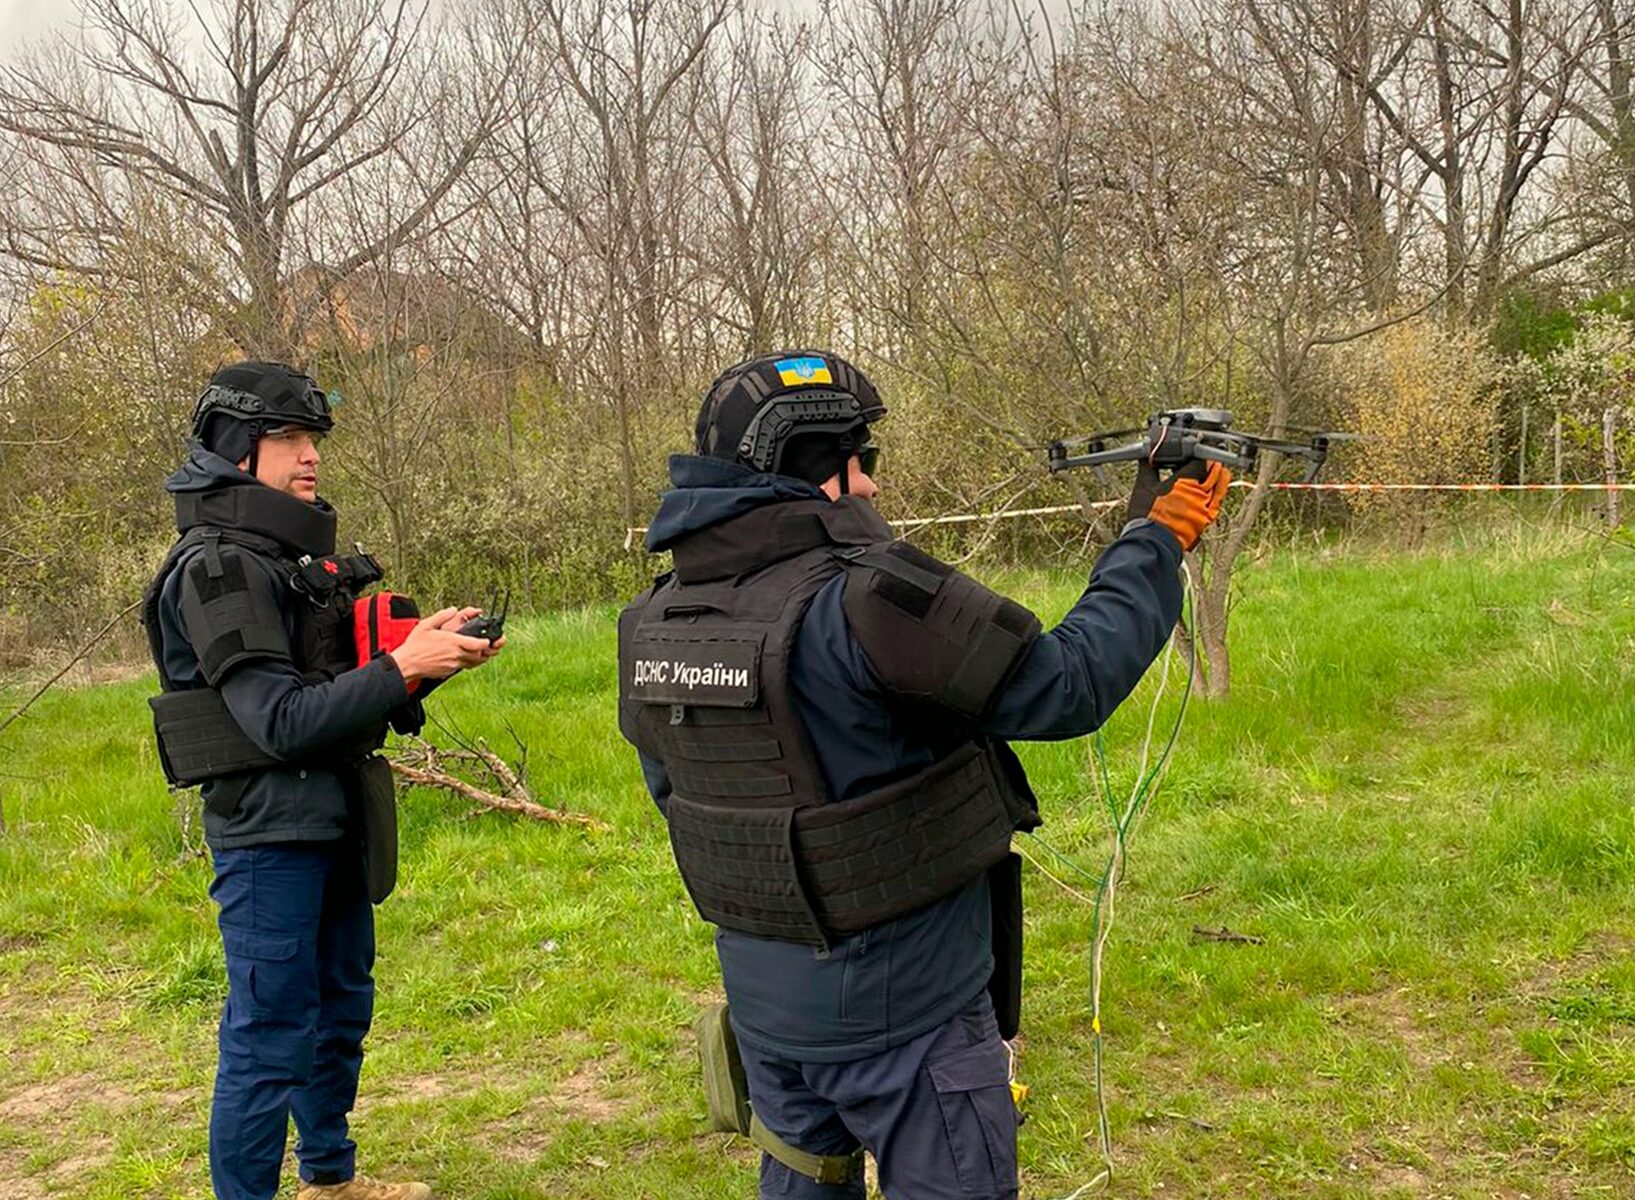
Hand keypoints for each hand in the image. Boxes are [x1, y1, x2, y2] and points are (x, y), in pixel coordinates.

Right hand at [388, 606, 503, 683]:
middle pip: (479, 655)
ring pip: (472, 663)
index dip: (486, 642)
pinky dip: (468, 663)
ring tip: (482, 653)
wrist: (406, 664)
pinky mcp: (448, 671)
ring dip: (479, 658)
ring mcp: (453, 665)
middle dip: (486, 651)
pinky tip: (466, 658)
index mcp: (454, 642)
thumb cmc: (415, 645)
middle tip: (490, 646)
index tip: (488, 639)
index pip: (478, 644)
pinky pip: (463, 667)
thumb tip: (453, 609)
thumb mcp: (427, 625)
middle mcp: (456, 655)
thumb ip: (442, 615)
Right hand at [1142, 460, 1230, 550]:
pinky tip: (1209, 491)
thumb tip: (1147, 455)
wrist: (1152, 544)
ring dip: (1217, 476)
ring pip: (1220, 486)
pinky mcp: (1206, 520)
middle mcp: (1200, 494)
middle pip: (1214, 471)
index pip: (1200, 461)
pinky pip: (1216, 502)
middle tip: (1204, 457)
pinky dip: (1215, 493)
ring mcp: (1206, 508)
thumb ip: (1147, 467)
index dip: (1197, 452)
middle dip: (1210, 463)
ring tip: (1212, 471)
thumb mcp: (1143, 487)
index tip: (1193, 448)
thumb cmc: (1147, 517)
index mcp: (1186, 482)